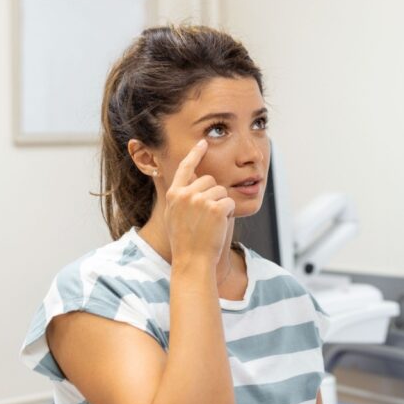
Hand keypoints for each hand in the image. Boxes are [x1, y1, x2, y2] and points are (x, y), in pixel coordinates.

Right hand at [164, 140, 236, 272]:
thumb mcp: (176, 216)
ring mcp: (200, 200)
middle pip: (210, 180)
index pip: (185, 168)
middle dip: (214, 195)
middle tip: (208, 217)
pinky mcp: (216, 207)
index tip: (203, 142)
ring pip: (221, 191)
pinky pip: (229, 202)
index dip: (195, 154)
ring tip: (211, 224)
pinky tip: (218, 226)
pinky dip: (228, 213)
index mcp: (174, 194)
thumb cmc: (186, 243)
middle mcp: (185, 194)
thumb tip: (196, 180)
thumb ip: (183, 198)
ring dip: (222, 205)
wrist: (192, 261)